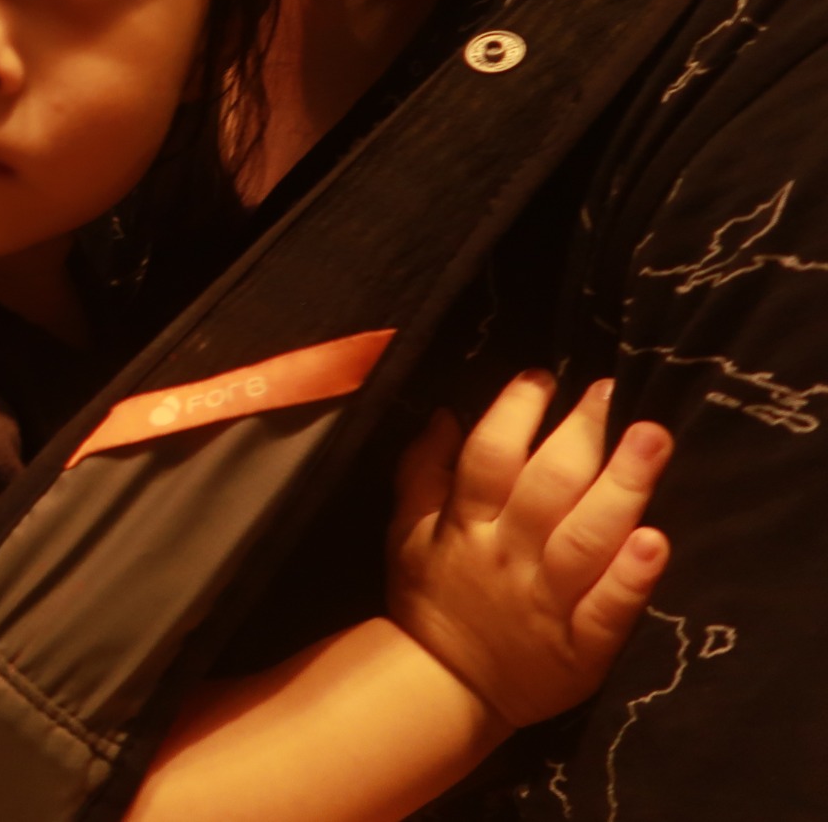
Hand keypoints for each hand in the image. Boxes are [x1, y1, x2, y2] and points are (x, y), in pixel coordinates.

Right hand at [387, 373, 672, 728]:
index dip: (514, 412)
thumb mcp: (405, 531)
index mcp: (464, 527)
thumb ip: (422, 471)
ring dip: (621, 488)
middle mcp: (507, 559)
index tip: (543, 376)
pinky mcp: (582, 647)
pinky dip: (632, 577)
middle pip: (547, 488)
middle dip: (581, 434)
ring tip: (651, 438)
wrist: (444, 685)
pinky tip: (656, 540)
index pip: (488, 458)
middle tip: (612, 390)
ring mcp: (547, 603)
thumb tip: (445, 412)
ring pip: (586, 539)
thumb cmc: (429, 596)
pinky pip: (610, 610)